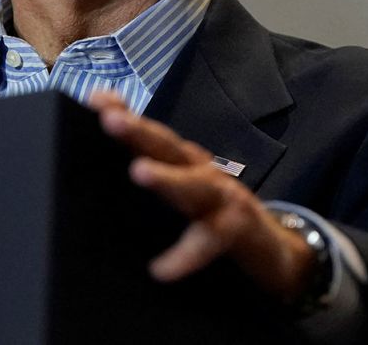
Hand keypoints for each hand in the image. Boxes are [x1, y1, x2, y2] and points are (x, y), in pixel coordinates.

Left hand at [88, 90, 315, 300]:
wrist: (271, 247)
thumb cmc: (214, 212)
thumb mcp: (181, 183)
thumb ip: (149, 160)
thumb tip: (109, 127)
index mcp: (181, 159)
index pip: (149, 131)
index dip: (125, 113)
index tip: (96, 99)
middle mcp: (199, 169)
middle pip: (167, 146)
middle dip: (139, 131)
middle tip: (110, 120)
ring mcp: (221, 196)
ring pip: (193, 185)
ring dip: (167, 177)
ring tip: (139, 171)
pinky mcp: (235, 229)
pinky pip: (208, 241)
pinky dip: (185, 256)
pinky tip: (161, 269)